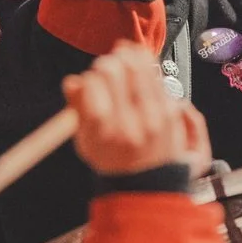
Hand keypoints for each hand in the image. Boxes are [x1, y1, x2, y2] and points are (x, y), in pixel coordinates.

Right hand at [68, 43, 210, 176]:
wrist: (149, 185)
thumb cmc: (114, 162)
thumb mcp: (86, 144)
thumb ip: (78, 111)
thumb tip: (72, 82)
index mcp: (104, 132)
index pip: (92, 85)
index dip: (88, 78)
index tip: (88, 82)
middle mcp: (129, 124)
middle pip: (115, 71)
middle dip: (106, 63)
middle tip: (105, 68)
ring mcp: (152, 117)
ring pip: (138, 67)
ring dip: (128, 57)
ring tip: (122, 57)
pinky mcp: (169, 112)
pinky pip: (157, 76)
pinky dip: (147, 65)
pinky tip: (140, 65)